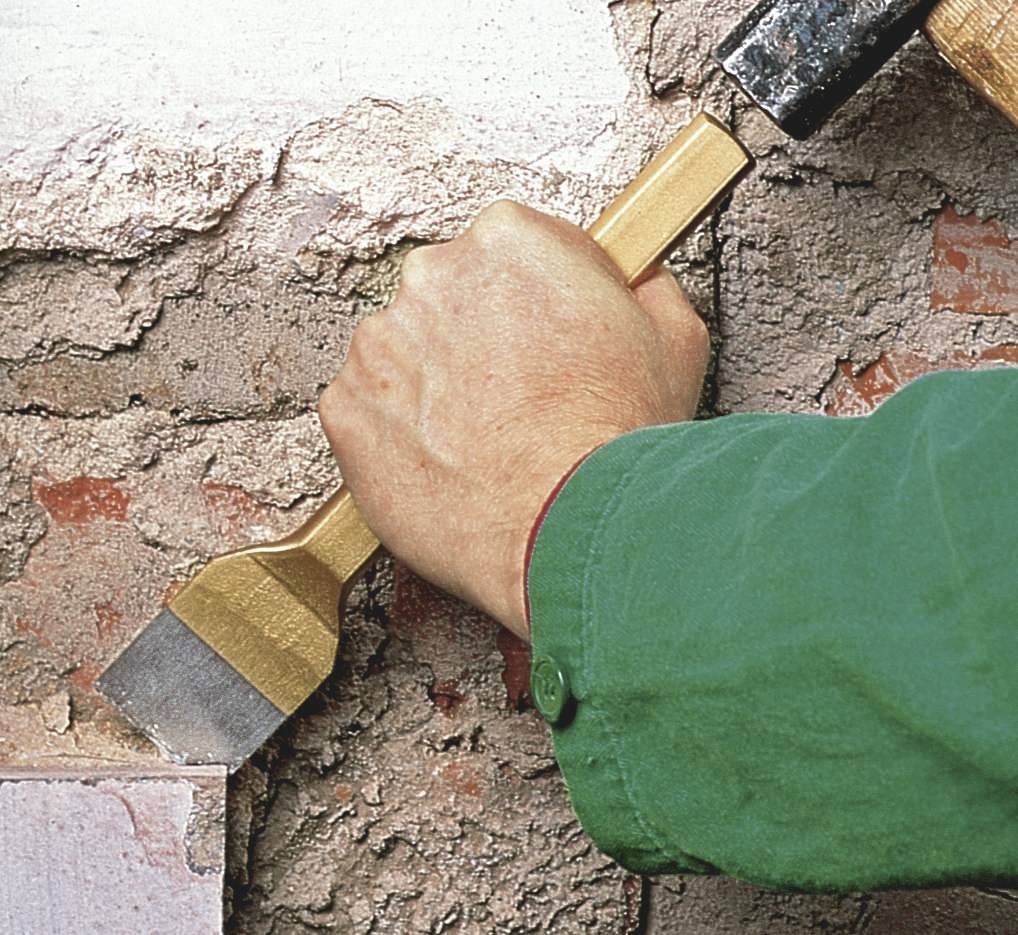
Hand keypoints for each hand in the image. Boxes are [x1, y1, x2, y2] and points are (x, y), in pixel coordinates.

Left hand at [318, 201, 708, 639]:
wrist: (564, 530)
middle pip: (449, 296)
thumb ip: (642, 284)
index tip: (540, 334)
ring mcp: (379, 343)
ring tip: (484, 439)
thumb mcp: (672, 340)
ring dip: (431, 385)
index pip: (508, 247)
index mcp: (509, 241)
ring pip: (401, 353)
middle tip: (517, 396)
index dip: (532, 298)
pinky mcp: (345, 409)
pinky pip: (364, 411)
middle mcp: (432, 276)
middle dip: (476, 337)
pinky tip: (443, 462)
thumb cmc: (613, 442)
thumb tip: (634, 277)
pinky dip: (394, 434)